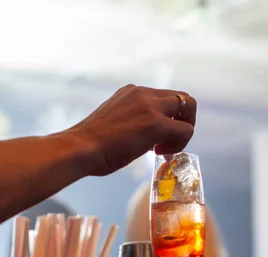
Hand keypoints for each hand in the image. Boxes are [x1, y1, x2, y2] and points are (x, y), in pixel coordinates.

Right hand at [66, 84, 196, 175]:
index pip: (164, 97)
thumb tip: (145, 138)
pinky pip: (185, 130)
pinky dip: (180, 143)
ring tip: (163, 149)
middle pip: (182, 97)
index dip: (167, 117)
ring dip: (183, 130)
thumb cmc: (90, 144)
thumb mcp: (114, 123)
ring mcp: (150, 106)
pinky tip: (160, 153)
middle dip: (182, 120)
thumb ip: (132, 122)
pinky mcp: (156, 123)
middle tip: (168, 142)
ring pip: (188, 107)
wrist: (79, 148)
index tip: (154, 137)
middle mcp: (143, 93)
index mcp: (132, 92)